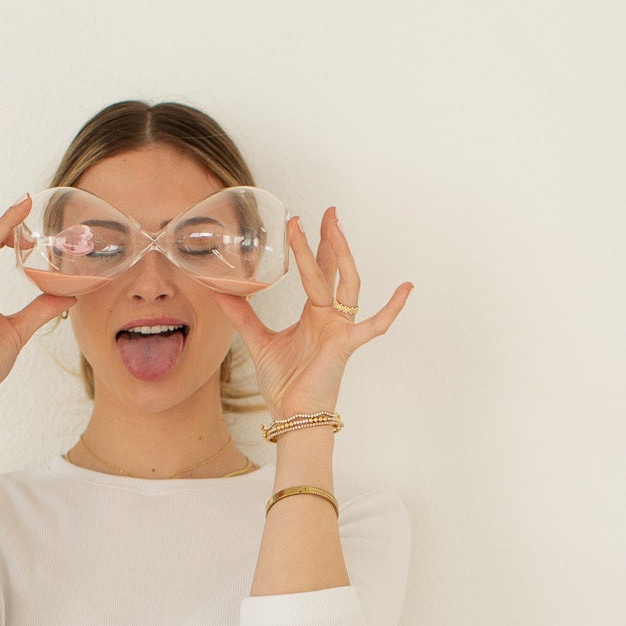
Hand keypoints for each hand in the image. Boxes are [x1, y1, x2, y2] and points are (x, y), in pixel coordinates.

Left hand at [212, 207, 411, 420]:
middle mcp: (330, 316)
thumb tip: (218, 291)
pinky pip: (374, 325)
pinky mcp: (346, 344)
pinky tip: (406, 288)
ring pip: (347, 284)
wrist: (293, 414)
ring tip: (335, 228)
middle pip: (334, 270)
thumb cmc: (285, 383)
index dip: (311, 247)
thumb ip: (242, 315)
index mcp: (314, 314)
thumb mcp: (258, 341)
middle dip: (330, 240)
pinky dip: (391, 309)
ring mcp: (341, 328)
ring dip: (342, 255)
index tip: (301, 221)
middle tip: (326, 211)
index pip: (316, 272)